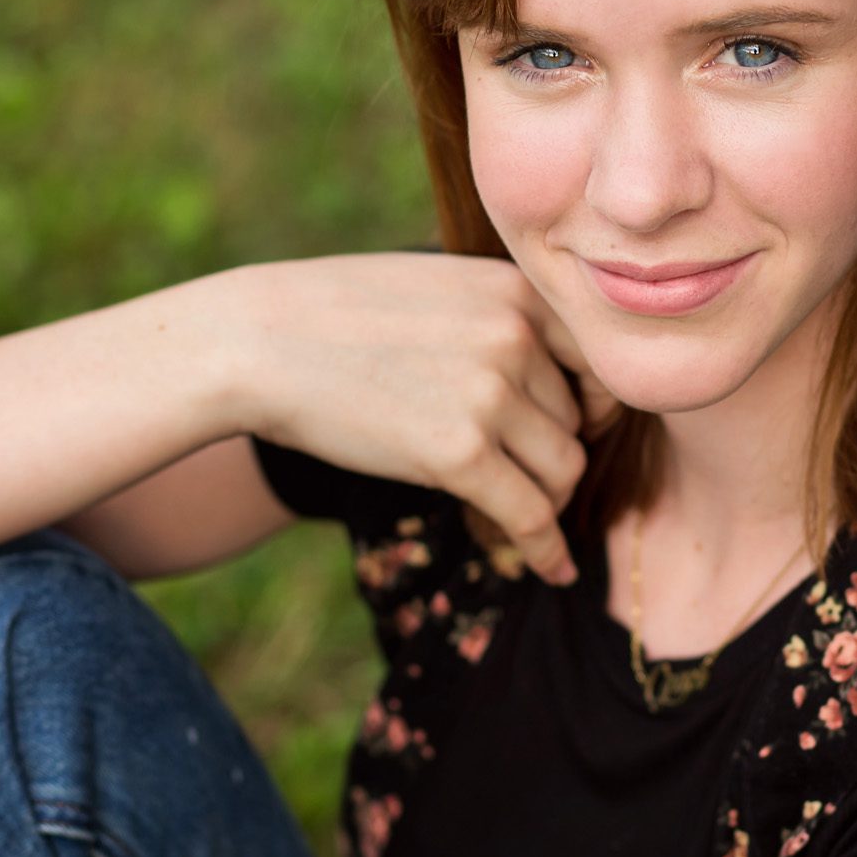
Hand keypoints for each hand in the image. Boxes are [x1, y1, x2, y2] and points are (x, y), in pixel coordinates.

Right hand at [196, 251, 618, 585]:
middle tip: (521, 481)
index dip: (594, 407)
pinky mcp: (458, 453)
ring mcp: (490, 393)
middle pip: (578, 421)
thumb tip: (550, 379)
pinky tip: (552, 569)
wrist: (258, 341)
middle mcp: (516, 336)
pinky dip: (547, 549)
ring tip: (513, 515)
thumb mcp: (436, 287)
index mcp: (516, 289)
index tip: (573, 434)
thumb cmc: (335, 316)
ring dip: (545, 501)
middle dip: (552, 457)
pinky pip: (532, 515)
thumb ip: (499, 320)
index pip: (599, 361)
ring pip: (563, 471)